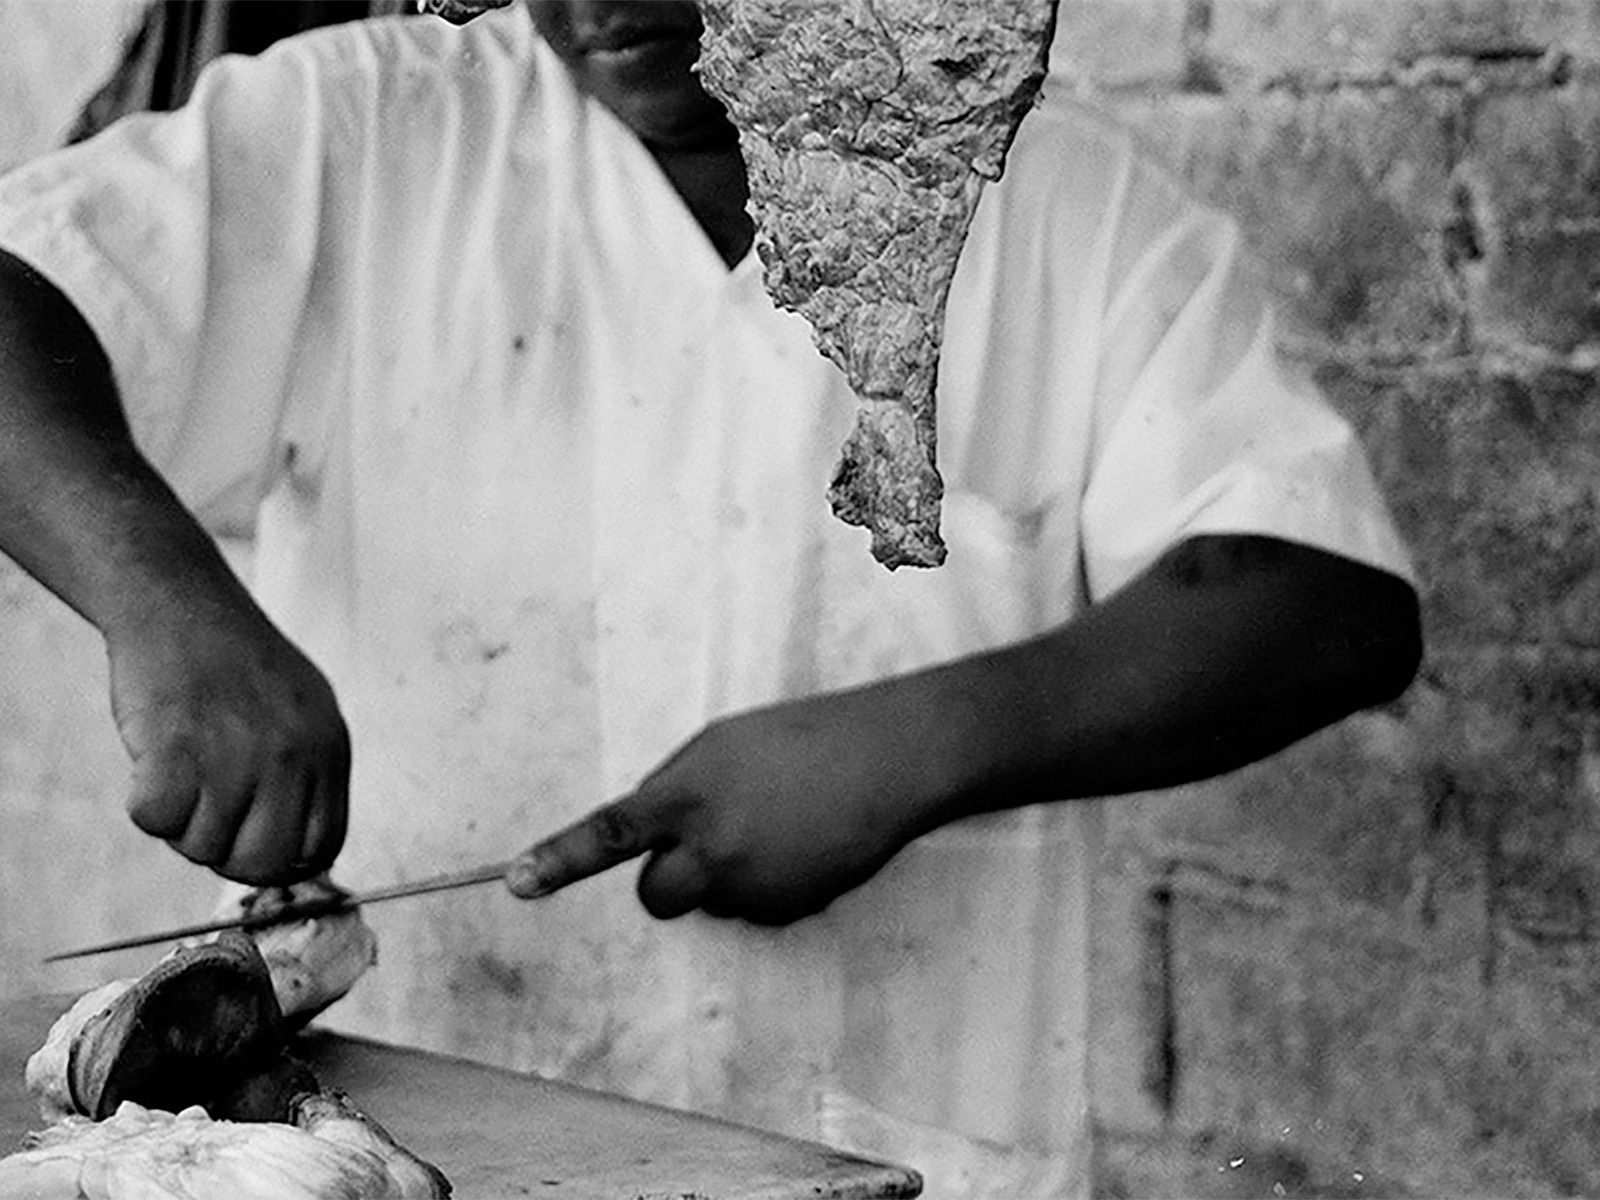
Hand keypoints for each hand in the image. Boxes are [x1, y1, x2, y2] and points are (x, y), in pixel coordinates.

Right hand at [105, 598, 349, 885]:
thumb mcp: (303, 713)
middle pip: (264, 862)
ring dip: (182, 823)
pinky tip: (154, 762)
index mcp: (329, 749)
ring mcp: (237, 757)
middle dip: (228, 854)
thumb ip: (309, 778)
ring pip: (203, 847)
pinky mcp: (178, 751)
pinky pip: (157, 822)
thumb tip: (304, 856)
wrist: (180, 602)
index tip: (251, 844)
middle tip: (206, 815)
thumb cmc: (235, 662)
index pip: (322, 847)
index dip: (281, 860)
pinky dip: (146, 804)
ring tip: (182, 769)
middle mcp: (292, 758)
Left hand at [509, 693, 930, 924]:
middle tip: (705, 841)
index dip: (560, 859)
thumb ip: (676, 788)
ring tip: (777, 823)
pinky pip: (755, 909)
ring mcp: (754, 886)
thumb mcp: (724, 743)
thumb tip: (647, 832)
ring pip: (711, 901)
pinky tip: (803, 844)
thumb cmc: (804, 737)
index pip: (612, 831)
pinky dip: (768, 885)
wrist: (889, 759)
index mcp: (692, 793)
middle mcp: (716, 848)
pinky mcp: (790, 910)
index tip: (517, 882)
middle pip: (656, 896)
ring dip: (727, 875)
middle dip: (667, 880)